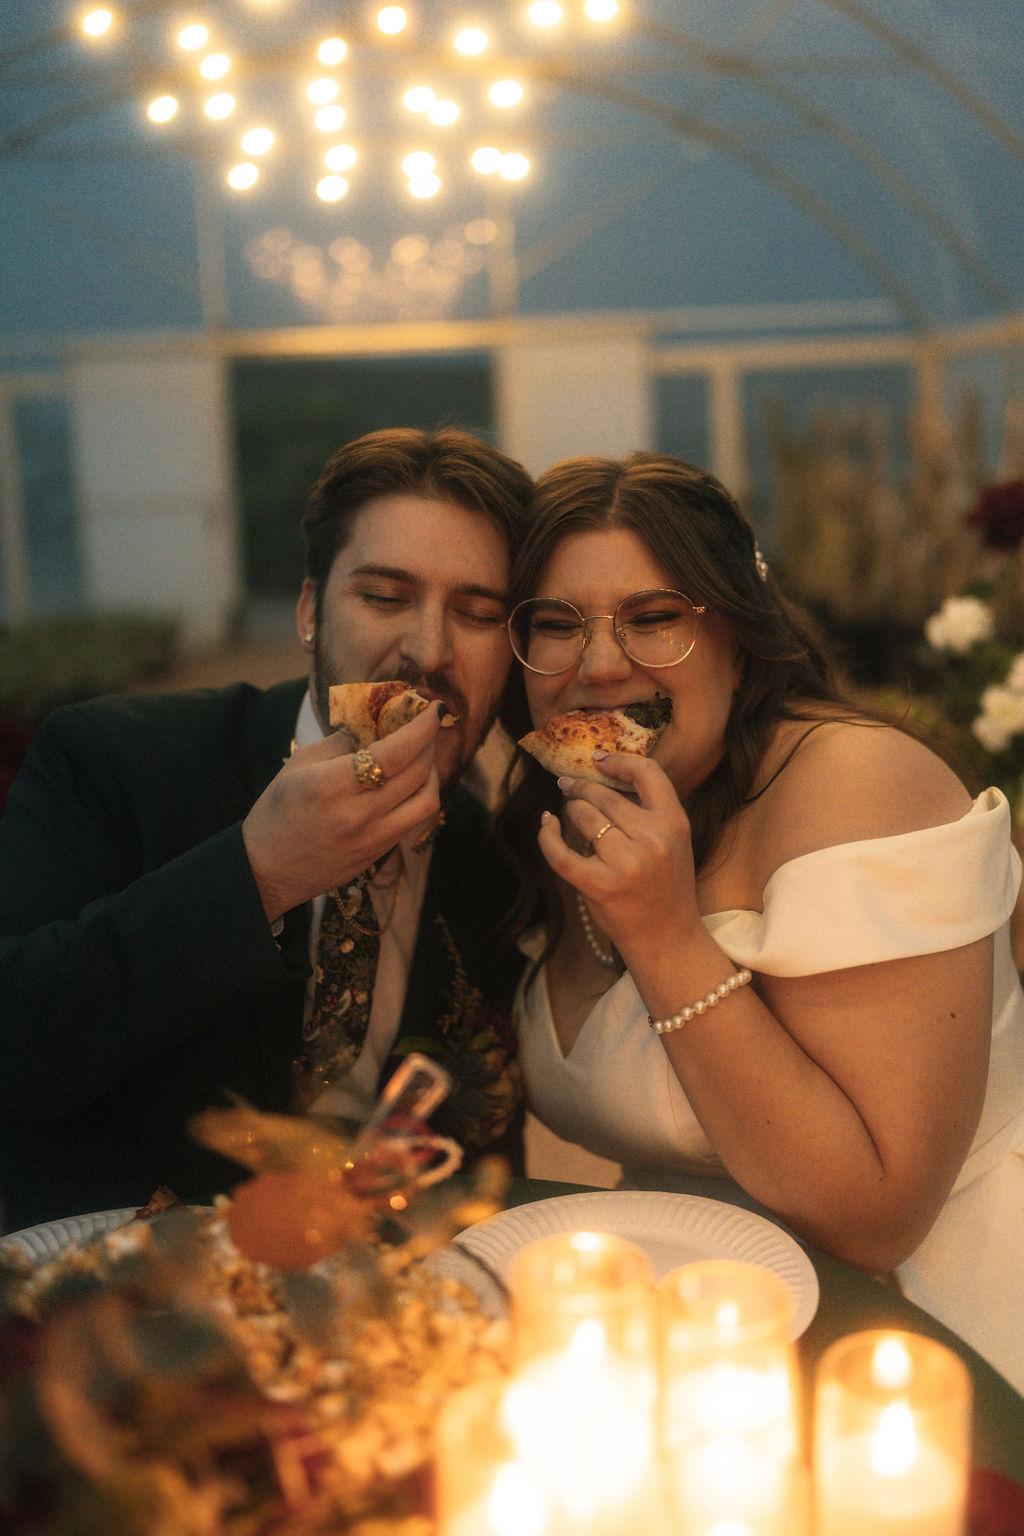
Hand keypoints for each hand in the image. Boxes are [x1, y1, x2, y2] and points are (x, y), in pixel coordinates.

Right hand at [243, 703, 443, 921]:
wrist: (267, 870)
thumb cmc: (277, 811)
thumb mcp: (300, 764)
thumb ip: (342, 741)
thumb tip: (376, 721)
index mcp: (332, 785)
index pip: (395, 752)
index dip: (422, 727)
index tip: (433, 709)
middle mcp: (358, 813)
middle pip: (417, 771)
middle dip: (429, 741)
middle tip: (426, 725)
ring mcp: (373, 837)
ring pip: (427, 799)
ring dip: (432, 770)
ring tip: (422, 755)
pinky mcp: (379, 853)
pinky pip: (415, 819)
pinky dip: (422, 794)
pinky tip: (411, 782)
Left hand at [538, 750, 700, 957]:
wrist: (668, 939)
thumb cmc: (667, 888)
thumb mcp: (674, 843)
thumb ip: (649, 813)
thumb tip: (604, 777)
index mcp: (674, 824)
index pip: (647, 774)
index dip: (619, 761)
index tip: (598, 759)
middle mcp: (652, 840)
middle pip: (604, 796)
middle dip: (581, 788)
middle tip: (568, 785)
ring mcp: (625, 864)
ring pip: (582, 816)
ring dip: (571, 811)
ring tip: (569, 814)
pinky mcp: (599, 886)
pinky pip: (561, 852)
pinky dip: (547, 835)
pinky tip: (546, 824)